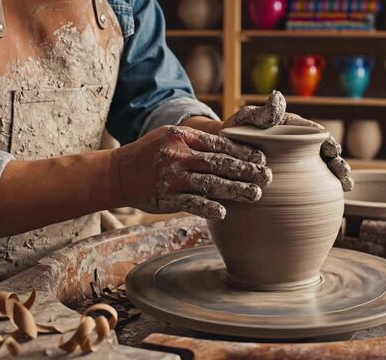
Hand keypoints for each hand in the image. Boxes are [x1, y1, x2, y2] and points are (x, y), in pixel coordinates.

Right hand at [110, 125, 271, 218]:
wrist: (118, 173)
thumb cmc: (153, 154)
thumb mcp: (172, 137)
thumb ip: (199, 142)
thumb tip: (234, 150)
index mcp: (181, 136)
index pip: (218, 144)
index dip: (242, 152)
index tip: (261, 158)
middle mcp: (177, 156)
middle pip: (218, 163)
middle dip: (246, 170)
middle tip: (267, 176)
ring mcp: (170, 178)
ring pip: (209, 184)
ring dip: (235, 190)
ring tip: (255, 194)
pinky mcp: (165, 198)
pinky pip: (190, 204)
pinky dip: (207, 208)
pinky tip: (224, 212)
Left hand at [223, 91, 353, 190]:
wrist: (224, 147)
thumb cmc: (236, 130)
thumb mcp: (247, 119)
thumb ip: (263, 113)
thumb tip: (277, 97)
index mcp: (294, 129)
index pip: (318, 136)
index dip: (329, 144)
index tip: (335, 153)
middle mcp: (299, 144)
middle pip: (325, 154)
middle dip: (338, 164)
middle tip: (345, 177)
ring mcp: (296, 161)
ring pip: (321, 170)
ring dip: (335, 178)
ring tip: (345, 188)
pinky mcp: (290, 176)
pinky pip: (307, 183)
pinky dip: (321, 190)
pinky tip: (329, 201)